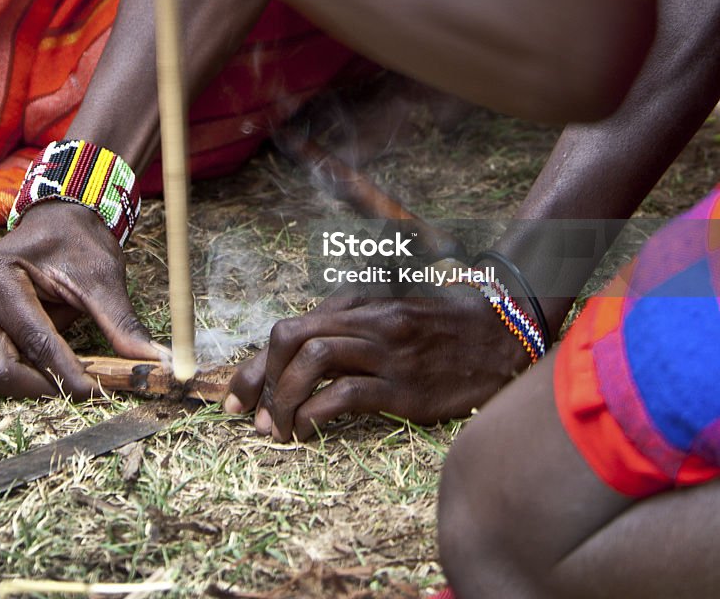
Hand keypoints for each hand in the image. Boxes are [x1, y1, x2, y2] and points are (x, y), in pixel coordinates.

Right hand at [0, 202, 163, 400]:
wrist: (57, 222)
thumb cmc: (76, 244)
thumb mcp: (102, 277)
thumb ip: (121, 322)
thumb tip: (152, 360)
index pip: (34, 341)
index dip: (67, 373)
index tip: (96, 390)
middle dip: (41, 386)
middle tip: (79, 387)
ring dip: (10, 390)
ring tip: (49, 379)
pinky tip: (6, 386)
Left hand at [224, 290, 527, 440]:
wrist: (499, 331)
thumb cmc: (437, 325)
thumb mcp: (385, 309)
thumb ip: (344, 327)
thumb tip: (294, 357)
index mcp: (356, 304)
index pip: (289, 329)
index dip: (255, 363)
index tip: (236, 396)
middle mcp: (366, 321)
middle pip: (291, 338)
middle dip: (259, 378)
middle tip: (248, 415)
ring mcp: (386, 352)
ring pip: (313, 361)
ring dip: (284, 399)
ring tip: (278, 429)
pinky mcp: (405, 387)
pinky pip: (346, 395)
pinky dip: (315, 413)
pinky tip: (308, 432)